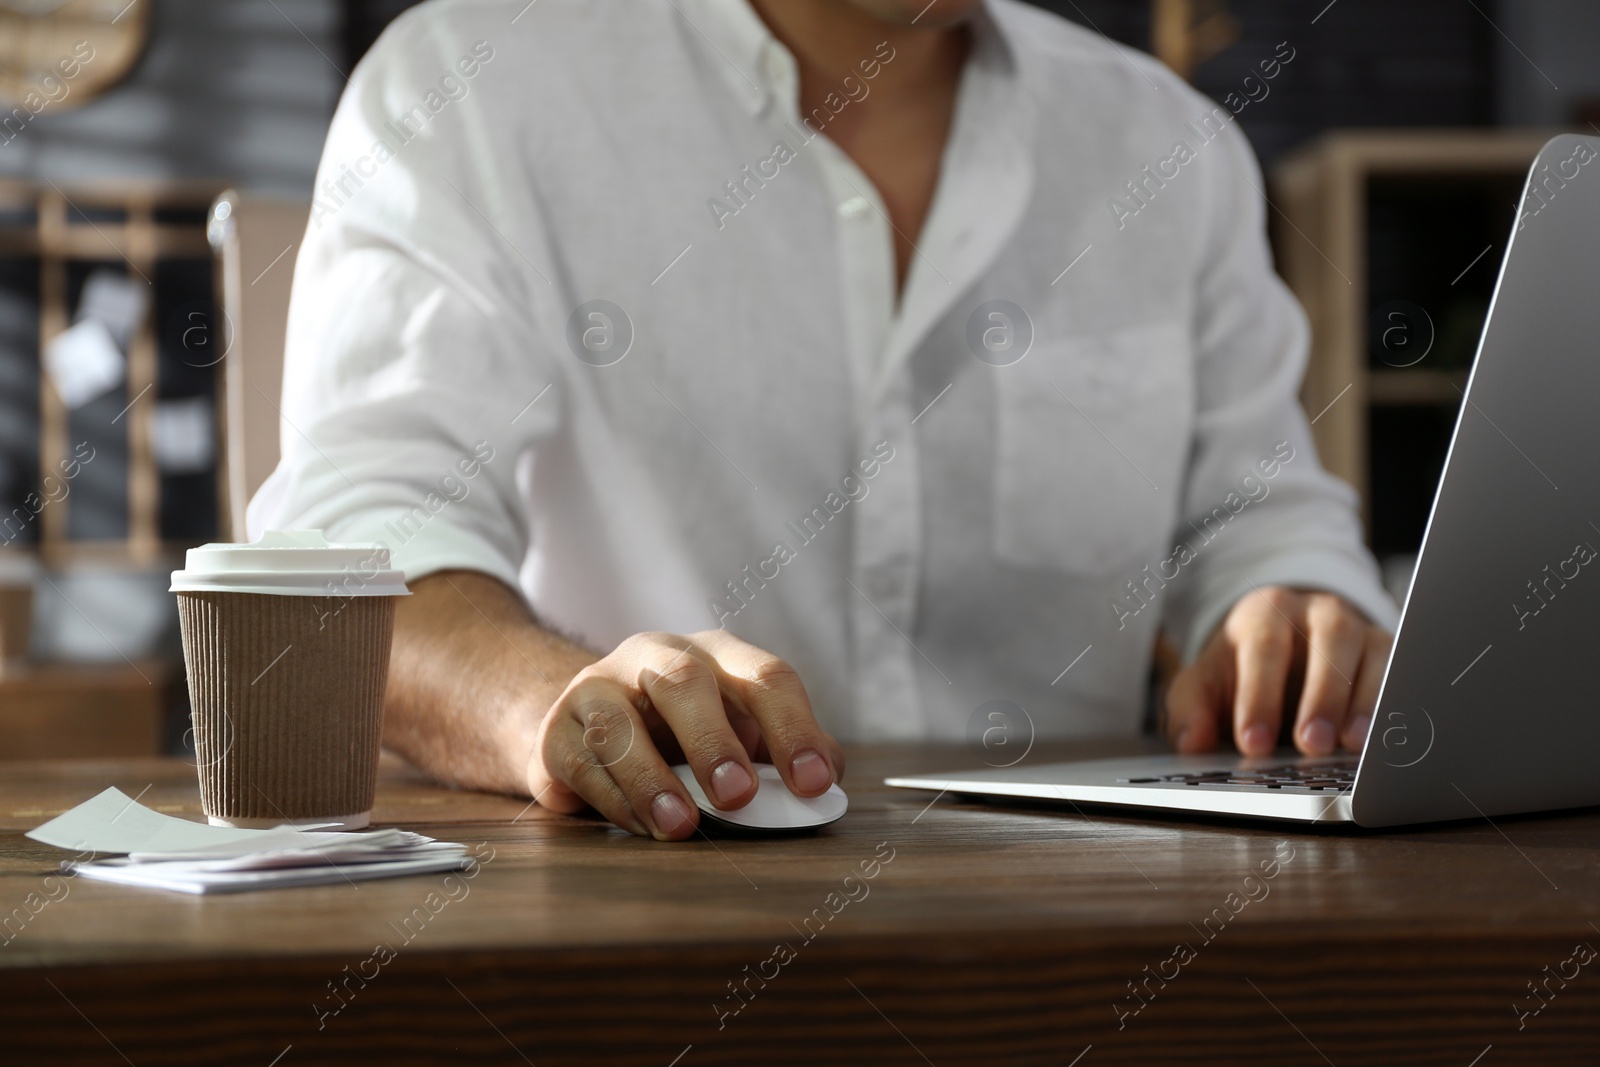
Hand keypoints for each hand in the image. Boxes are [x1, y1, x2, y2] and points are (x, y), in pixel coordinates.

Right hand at [528, 630, 844, 839]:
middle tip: (738, 796)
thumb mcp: (740, 732)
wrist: (589, 727)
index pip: (765, 678)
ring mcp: (600, 688)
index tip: (814, 783)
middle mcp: (658, 658)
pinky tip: (643, 826)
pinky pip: (583, 762)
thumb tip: (829, 775)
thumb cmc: (684, 733)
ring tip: (680, 826)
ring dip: (652, 780)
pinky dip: (616, 799)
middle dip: (714, 741)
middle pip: (686, 683)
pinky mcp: (557, 729)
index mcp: (718, 657)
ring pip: (620, 724)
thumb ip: (784, 751)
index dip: (795, 729)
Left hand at [1164, 587, 1391, 757]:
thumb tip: (1191, 742)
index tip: (1253, 742)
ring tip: (1351, 745)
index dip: (1259, 695)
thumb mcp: (1204, 684)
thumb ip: (1189, 711)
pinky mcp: (1388, 653)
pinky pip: (1400, 674)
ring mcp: (1359, 630)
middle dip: (1321, 695)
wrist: (1282, 648)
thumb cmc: (1240, 670)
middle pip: (1329, 641)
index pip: (1263, 647)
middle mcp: (1318, 612)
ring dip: (1364, 702)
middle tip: (1311, 744)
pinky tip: (1383, 740)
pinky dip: (1393, 706)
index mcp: (1265, 613)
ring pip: (1373, 653)